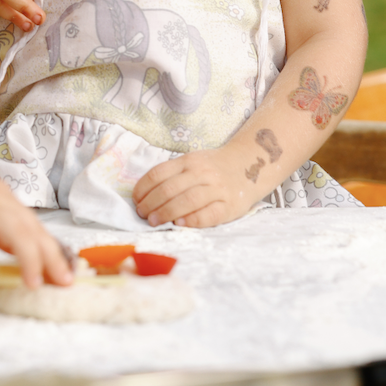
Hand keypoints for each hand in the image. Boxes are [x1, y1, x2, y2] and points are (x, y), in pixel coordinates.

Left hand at [133, 144, 257, 228]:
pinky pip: (209, 214)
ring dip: (166, 212)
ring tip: (154, 221)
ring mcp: (216, 189)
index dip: (143, 188)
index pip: (159, 173)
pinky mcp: (229, 206)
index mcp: (188, 161)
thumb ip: (173, 175)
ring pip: (187, 200)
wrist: (248, 166)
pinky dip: (193, 220)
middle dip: (151, 203)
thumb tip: (145, 195)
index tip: (136, 200)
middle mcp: (201, 173)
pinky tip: (180, 224)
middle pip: (170, 188)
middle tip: (142, 214)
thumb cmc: (212, 168)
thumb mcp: (192, 162)